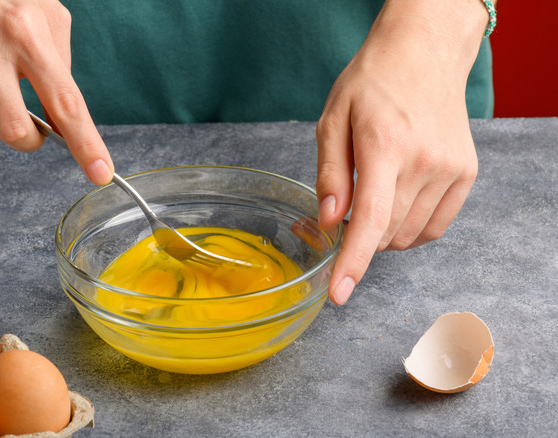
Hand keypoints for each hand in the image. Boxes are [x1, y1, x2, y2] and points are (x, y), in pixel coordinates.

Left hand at [315, 0, 489, 304]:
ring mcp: (451, 170)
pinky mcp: (466, 175)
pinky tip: (396, 203)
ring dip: (383, 233)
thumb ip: (330, 175)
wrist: (422, 55)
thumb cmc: (371, 84)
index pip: (371, 219)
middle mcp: (425, 161)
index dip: (353, 262)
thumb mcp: (333, 120)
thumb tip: (329, 222)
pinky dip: (409, 230)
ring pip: (409, 236)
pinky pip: (433, 228)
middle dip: (357, 237)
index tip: (339, 295)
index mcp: (385, 146)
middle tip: (343, 212)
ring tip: (372, 195)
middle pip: (386, 233)